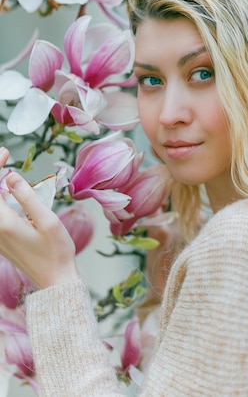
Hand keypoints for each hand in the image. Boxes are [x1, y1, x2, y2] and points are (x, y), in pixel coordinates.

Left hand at [0, 147, 78, 289]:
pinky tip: (10, 191)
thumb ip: (28, 197)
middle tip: (5, 156)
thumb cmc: (56, 250)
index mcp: (4, 223)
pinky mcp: (1, 239)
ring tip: (7, 170)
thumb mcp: (47, 220)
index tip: (6, 153)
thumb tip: (12, 176)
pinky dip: (1, 199)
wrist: (55, 279)